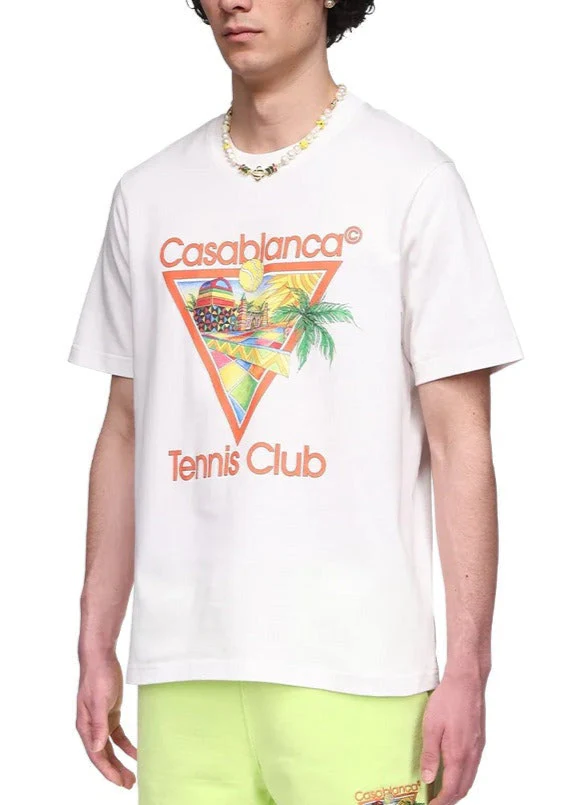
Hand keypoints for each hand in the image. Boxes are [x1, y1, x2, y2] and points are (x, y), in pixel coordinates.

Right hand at [76, 654, 136, 787]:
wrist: (101, 658)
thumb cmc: (98, 677)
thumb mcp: (99, 701)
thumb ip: (98, 725)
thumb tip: (96, 749)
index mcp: (85, 726)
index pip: (96, 755)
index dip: (107, 771)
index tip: (120, 782)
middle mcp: (91, 727)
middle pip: (103, 755)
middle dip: (115, 771)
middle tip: (129, 783)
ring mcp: (101, 721)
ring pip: (110, 748)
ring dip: (120, 762)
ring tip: (132, 775)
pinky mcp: (110, 714)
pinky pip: (118, 736)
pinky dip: (126, 745)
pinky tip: (136, 753)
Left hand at [420, 672, 485, 804]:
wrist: (467, 682)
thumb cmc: (448, 700)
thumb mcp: (431, 727)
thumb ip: (430, 755)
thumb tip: (428, 779)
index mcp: (458, 754)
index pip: (452, 789)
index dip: (442, 802)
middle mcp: (472, 755)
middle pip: (463, 787)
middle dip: (451, 799)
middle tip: (437, 802)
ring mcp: (478, 748)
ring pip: (470, 777)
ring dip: (458, 788)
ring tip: (443, 791)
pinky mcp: (479, 740)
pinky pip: (473, 766)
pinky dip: (464, 776)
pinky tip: (454, 771)